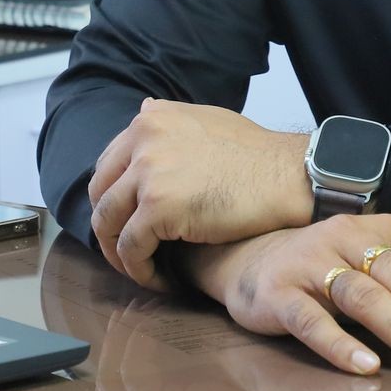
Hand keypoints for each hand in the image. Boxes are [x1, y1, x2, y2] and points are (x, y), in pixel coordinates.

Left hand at [87, 98, 310, 289]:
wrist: (288, 175)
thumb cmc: (257, 155)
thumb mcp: (206, 119)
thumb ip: (170, 122)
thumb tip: (143, 110)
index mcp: (150, 118)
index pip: (108, 163)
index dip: (113, 198)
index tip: (126, 221)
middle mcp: (142, 139)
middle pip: (101, 193)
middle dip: (109, 227)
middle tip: (128, 251)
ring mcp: (147, 173)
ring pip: (108, 224)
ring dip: (121, 254)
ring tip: (143, 270)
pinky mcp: (157, 208)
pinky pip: (132, 249)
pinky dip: (141, 270)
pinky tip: (161, 280)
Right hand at [183, 213, 390, 375]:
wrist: (248, 260)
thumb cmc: (329, 271)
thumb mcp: (388, 273)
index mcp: (385, 230)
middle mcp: (350, 237)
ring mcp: (311, 262)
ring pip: (365, 296)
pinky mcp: (278, 291)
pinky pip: (311, 318)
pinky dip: (340, 342)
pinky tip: (367, 367)